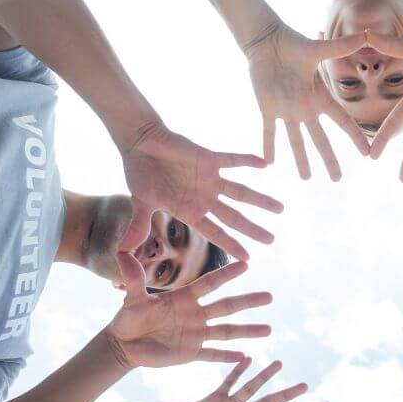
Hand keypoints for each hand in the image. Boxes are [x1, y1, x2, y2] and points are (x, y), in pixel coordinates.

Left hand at [105, 255, 269, 368]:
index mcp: (184, 299)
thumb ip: (133, 279)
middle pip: (227, 307)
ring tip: (268, 329)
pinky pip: (213, 355)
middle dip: (248, 302)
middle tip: (269, 296)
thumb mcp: (132, 299)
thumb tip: (122, 253)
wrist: (124, 345)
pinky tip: (245, 357)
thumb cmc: (128, 319)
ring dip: (247, 331)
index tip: (246, 264)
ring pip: (226, 331)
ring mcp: (196, 334)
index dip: (227, 275)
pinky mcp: (191, 353)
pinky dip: (228, 357)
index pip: (209, 284)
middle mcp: (195, 315)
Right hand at [119, 121, 282, 261]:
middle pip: (234, 217)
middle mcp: (204, 198)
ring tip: (280, 209)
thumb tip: (122, 252)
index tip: (249, 258)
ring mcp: (210, 179)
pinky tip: (266, 164)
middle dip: (253, 228)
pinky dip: (248, 161)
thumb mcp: (140, 202)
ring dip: (260, 200)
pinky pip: (233, 160)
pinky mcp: (210, 158)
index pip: (216, 232)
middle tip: (272, 240)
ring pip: (241, 192)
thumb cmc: (140, 173)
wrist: (140, 143)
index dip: (232, 244)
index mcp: (190, 211)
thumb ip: (139, 225)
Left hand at [244, 22, 369, 179]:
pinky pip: (269, 131)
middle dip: (328, 160)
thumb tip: (367, 35)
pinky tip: (270, 163)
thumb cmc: (293, 44)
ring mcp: (287, 110)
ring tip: (306, 178)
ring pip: (296, 141)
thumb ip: (340, 47)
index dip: (354, 137)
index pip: (342, 121)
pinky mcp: (268, 108)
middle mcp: (306, 108)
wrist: (267, 42)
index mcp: (320, 97)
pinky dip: (269, 146)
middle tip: (337, 179)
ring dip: (301, 159)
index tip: (367, 153)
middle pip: (320, 139)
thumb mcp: (319, 49)